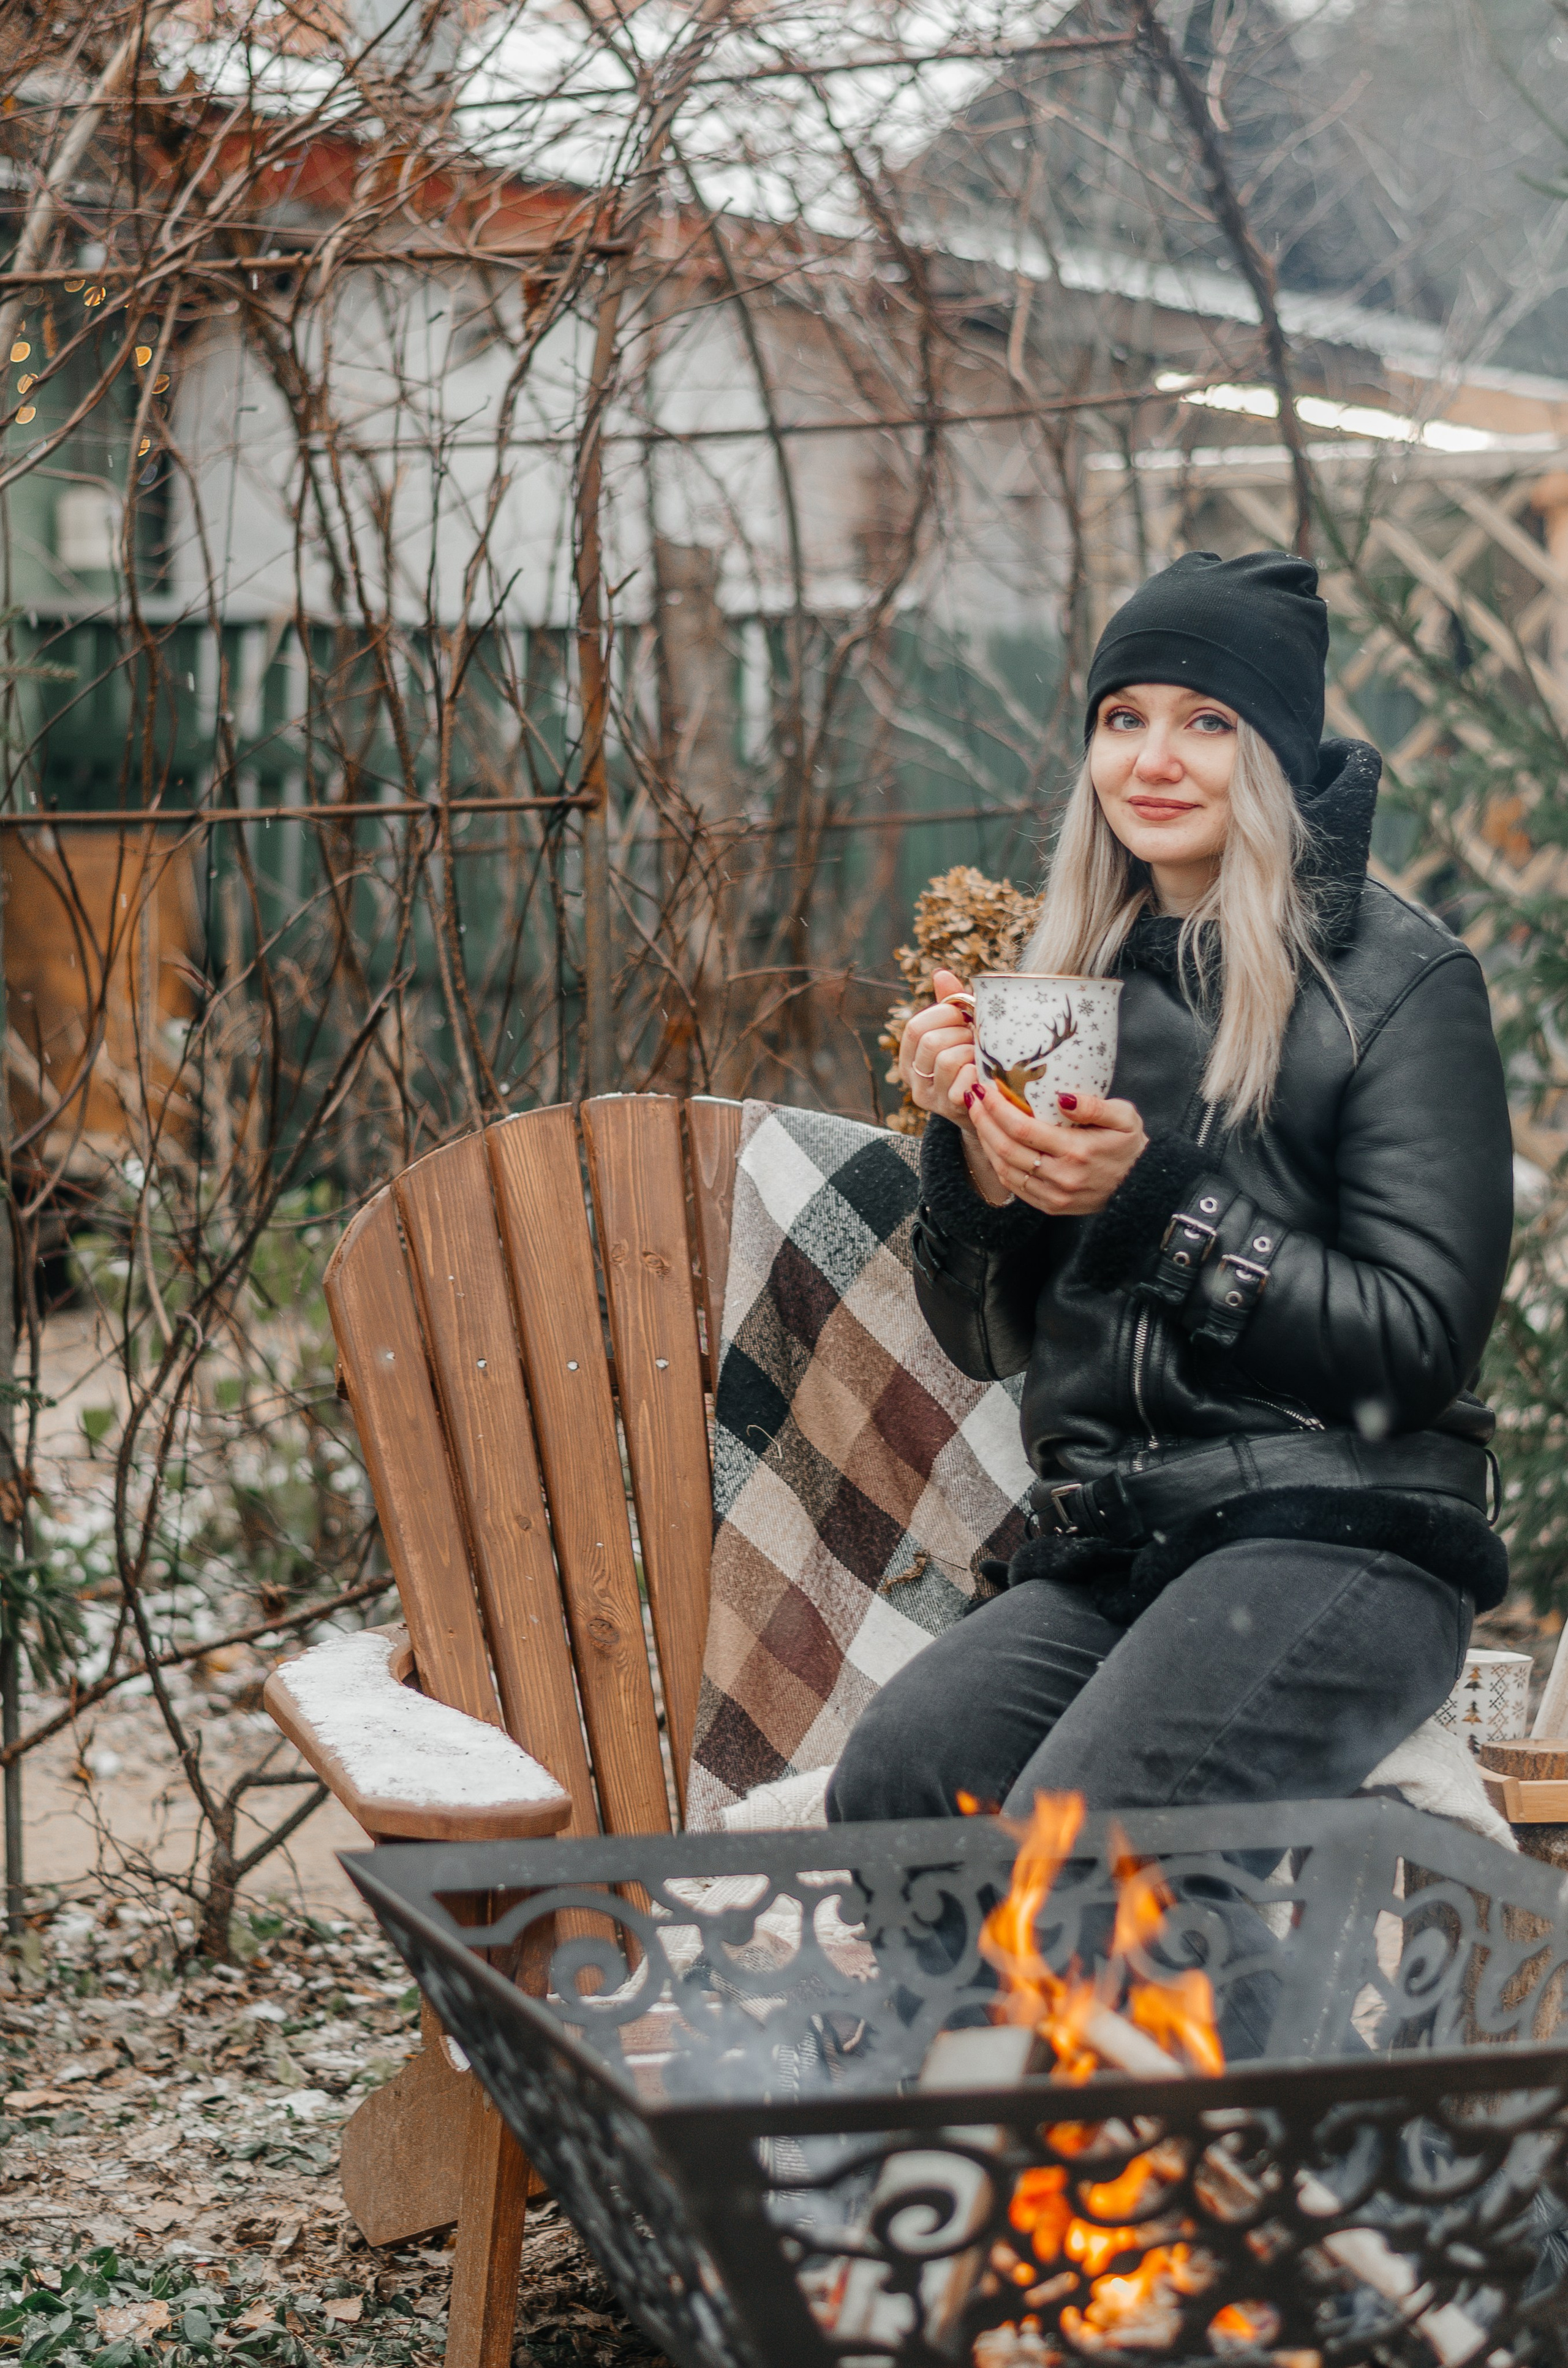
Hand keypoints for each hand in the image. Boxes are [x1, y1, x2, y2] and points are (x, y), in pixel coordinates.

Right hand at [900, 969, 980, 1131]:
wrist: (989, 1106)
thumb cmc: (974, 1061)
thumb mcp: (961, 1031)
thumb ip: (951, 1004)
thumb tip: (941, 973)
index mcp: (910, 1056)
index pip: (915, 1027)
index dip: (943, 1015)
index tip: (963, 1017)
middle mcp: (913, 1078)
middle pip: (931, 1042)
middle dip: (961, 1034)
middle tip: (976, 1039)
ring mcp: (931, 1097)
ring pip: (947, 1060)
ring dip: (972, 1053)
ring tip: (981, 1057)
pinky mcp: (951, 1110)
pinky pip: (963, 1083)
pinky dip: (978, 1074)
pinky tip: (984, 1075)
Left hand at [969, 1080, 1147, 1215]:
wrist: (1142, 1186)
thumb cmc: (1130, 1145)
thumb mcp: (1125, 1117)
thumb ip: (1094, 1105)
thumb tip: (1061, 1098)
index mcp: (1077, 1151)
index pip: (1022, 1128)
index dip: (996, 1108)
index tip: (985, 1089)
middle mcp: (1061, 1177)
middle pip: (1005, 1148)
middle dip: (982, 1120)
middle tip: (972, 1097)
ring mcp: (1054, 1196)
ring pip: (1004, 1169)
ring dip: (985, 1141)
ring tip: (977, 1116)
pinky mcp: (1050, 1207)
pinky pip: (1014, 1186)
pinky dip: (997, 1163)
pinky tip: (992, 1143)